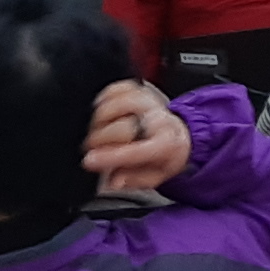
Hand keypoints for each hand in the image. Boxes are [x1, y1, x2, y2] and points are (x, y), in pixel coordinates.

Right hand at [81, 79, 191, 193]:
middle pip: (122, 127)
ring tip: (97, 130)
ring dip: (101, 118)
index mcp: (164, 145)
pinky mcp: (141, 90)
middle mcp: (157, 120)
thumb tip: (114, 182)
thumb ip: (134, 180)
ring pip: (118, 104)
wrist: (180, 134)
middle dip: (101, 139)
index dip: (109, 157)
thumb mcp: (155, 176)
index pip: (134, 151)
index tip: (89, 161)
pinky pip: (119, 88)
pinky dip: (106, 97)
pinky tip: (102, 109)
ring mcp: (149, 103)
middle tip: (91, 148)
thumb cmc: (164, 156)